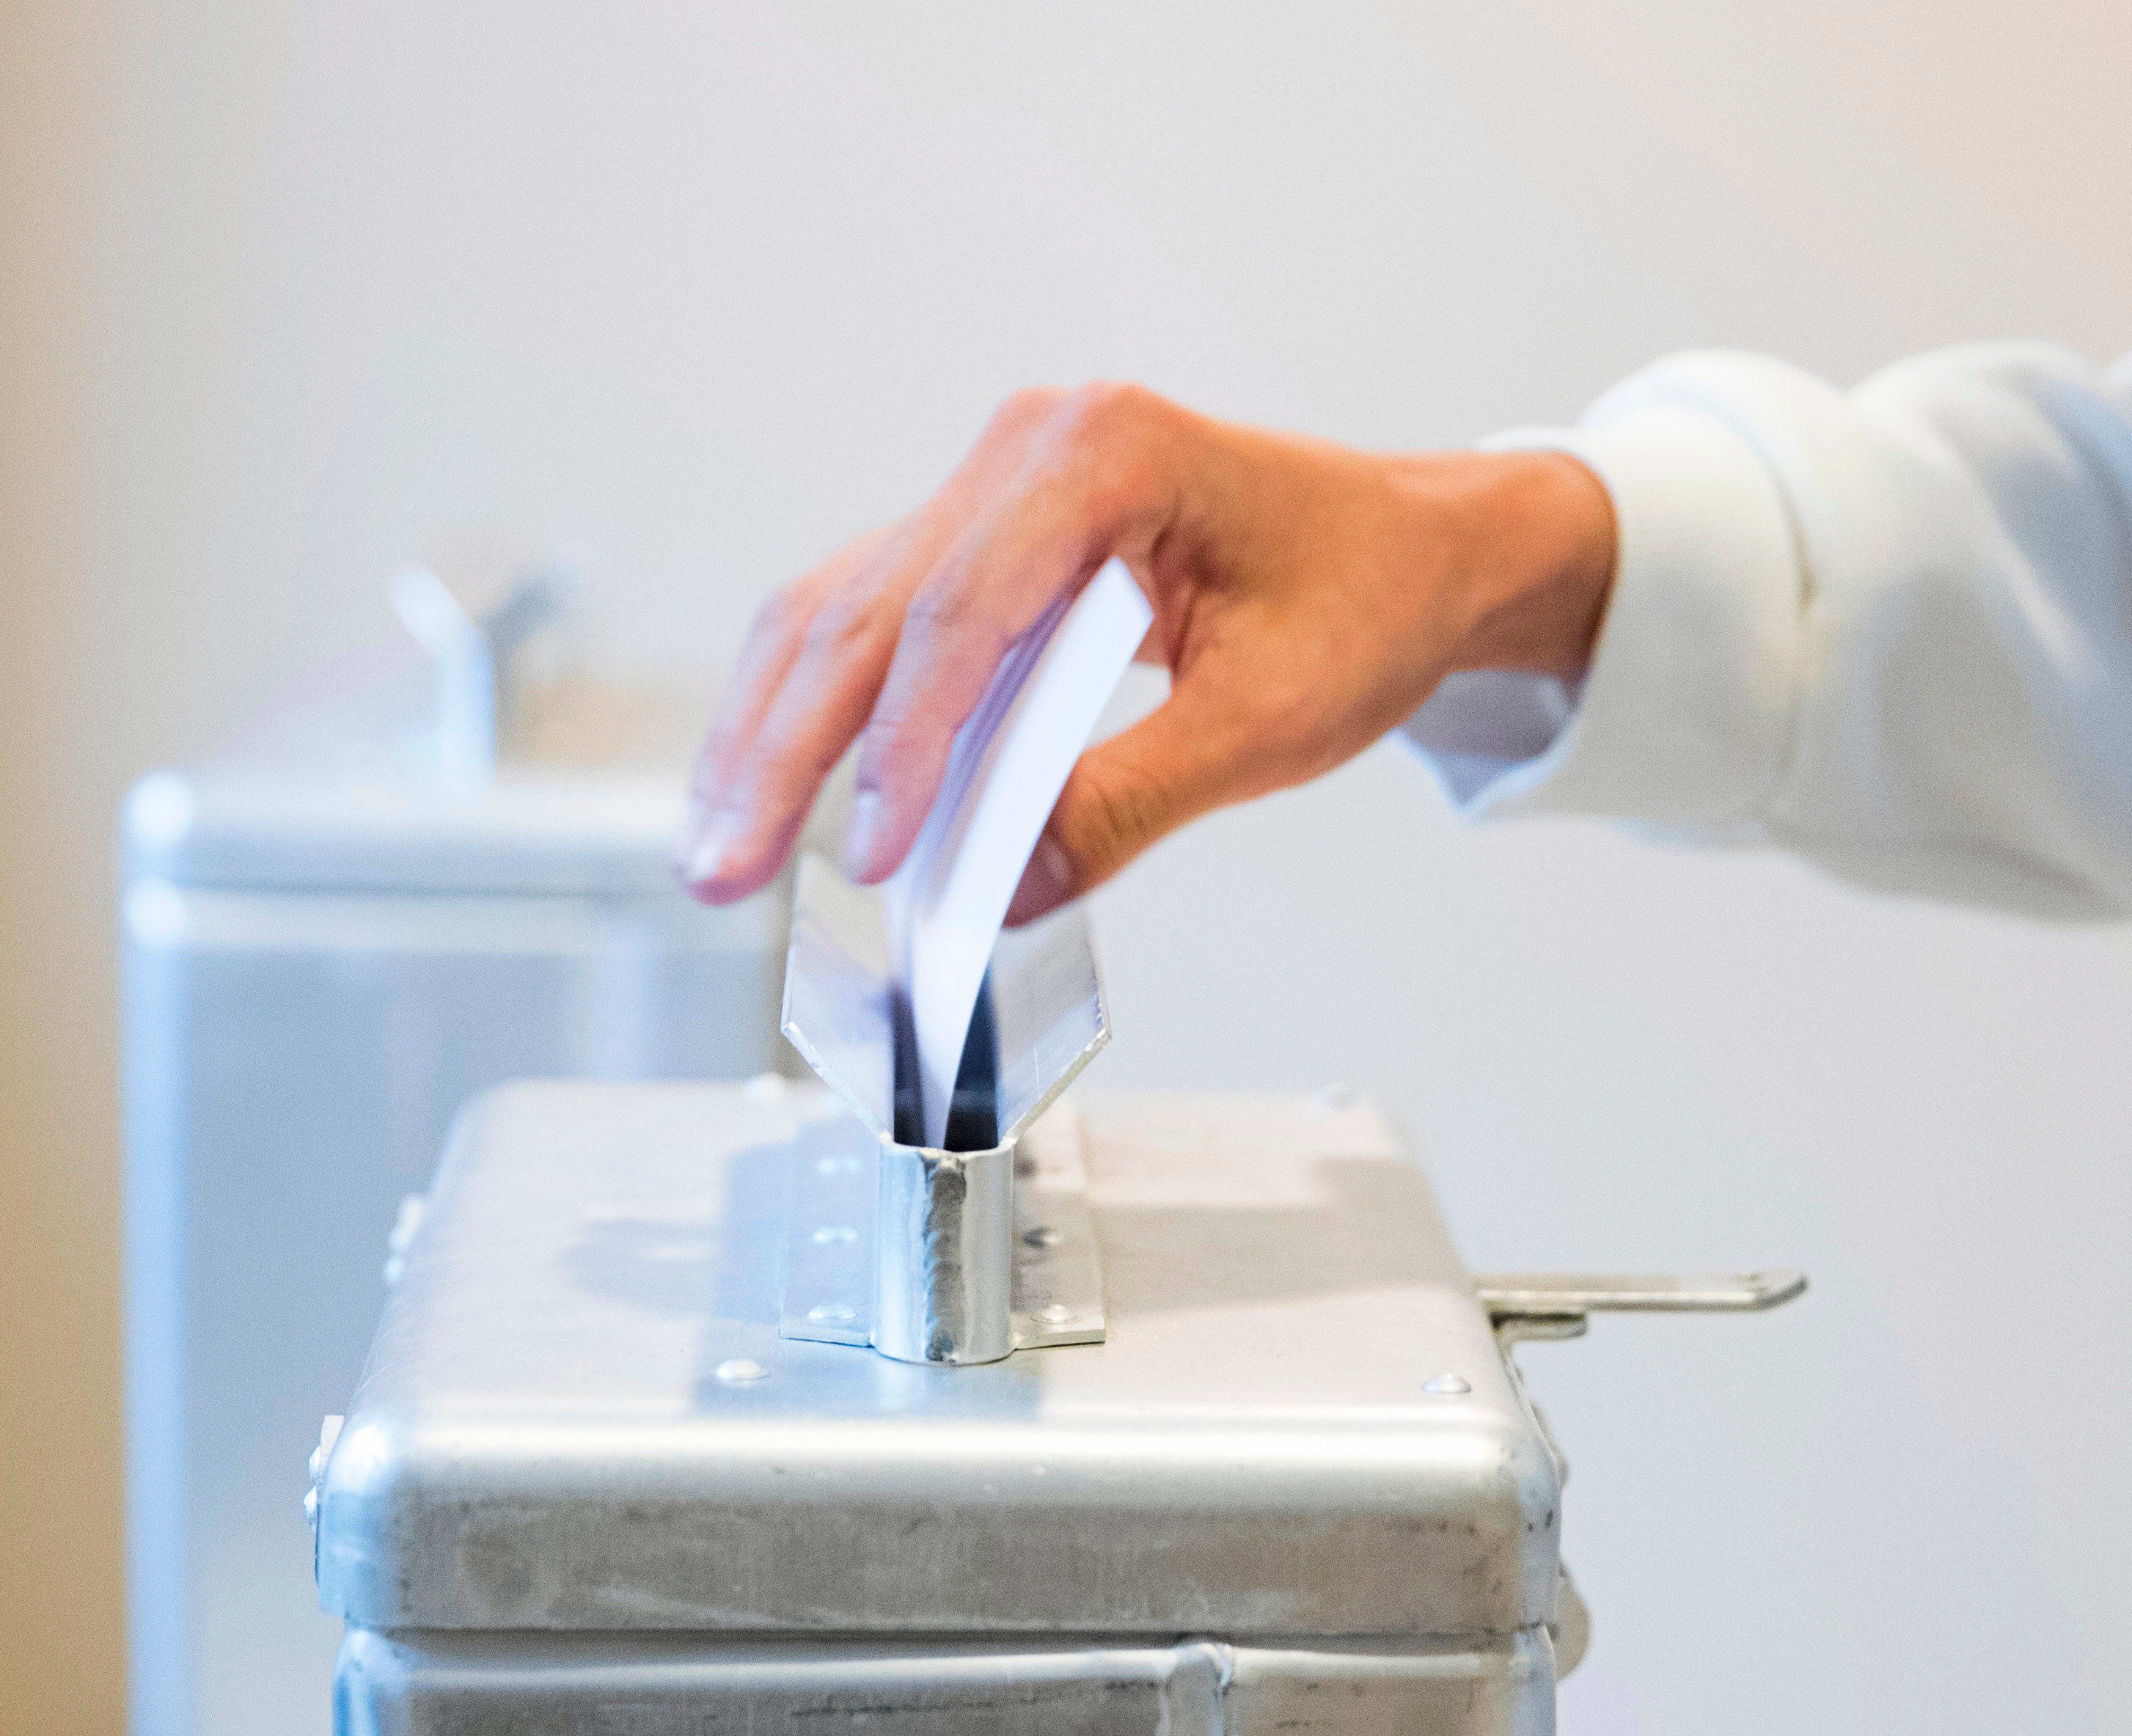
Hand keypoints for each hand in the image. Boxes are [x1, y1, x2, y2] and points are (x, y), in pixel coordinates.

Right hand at [676, 383, 1614, 918]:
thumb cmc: (1365, 601)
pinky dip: (814, 712)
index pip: (965, 610)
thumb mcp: (1267, 722)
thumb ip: (1129, 804)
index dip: (904, 745)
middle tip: (724, 870)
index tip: (873, 855)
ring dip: (770, 735)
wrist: (1415, 548)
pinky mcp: (982, 539)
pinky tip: (764, 792)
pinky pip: (872, 622)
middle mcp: (1029, 445)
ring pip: (840, 611)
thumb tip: (1003, 894)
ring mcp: (994, 483)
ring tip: (715, 853)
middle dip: (787, 751)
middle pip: (868, 608)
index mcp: (1107, 452)